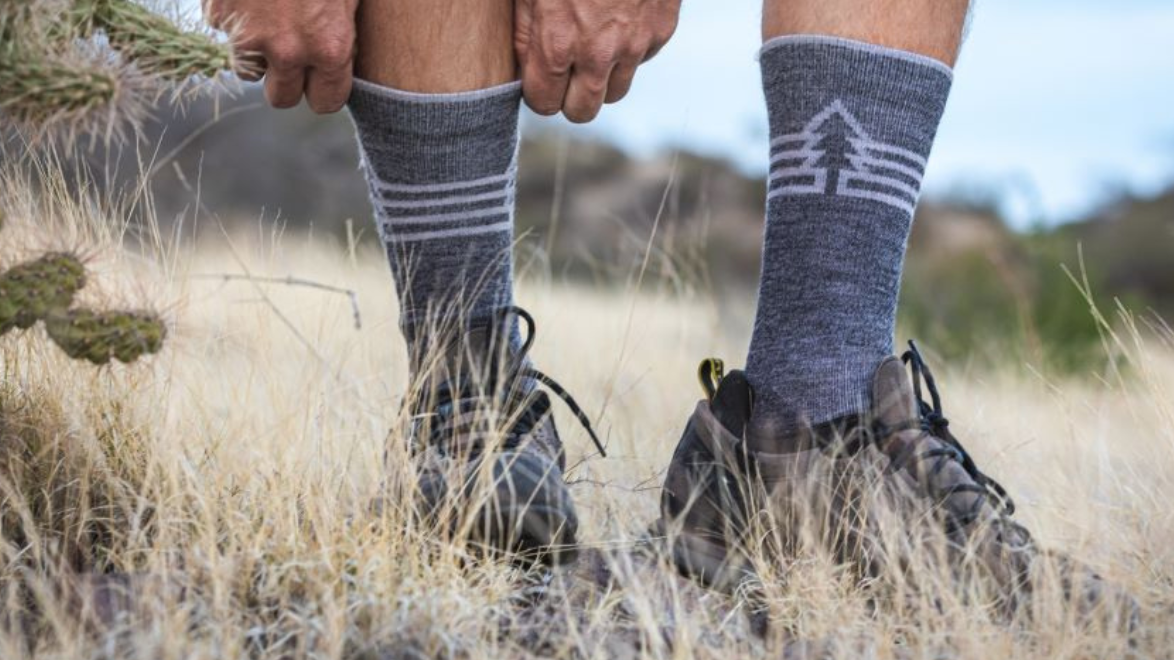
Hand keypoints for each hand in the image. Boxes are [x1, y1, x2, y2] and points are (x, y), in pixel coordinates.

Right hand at [203, 0, 357, 112]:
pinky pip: (224, 31)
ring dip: (255, 53)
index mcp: (329, 47)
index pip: (325, 102)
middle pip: (282, 98)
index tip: (320, 79)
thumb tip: (343, 55)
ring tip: (268, 20)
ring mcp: (248, 35)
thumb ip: (343, 31)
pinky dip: (233, 19)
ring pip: (247, 70)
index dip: (323, 90)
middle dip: (286, 81)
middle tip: (290, 53)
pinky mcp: (218, 14)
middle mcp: (287, 50)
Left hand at [515, 0, 680, 122]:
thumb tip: (524, 65)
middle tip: (563, 75)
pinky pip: (642, 59)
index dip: (539, 94)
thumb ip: (524, 32)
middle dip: (569, 99)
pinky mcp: (660, 30)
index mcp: (556, 43)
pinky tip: (618, 19)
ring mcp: (634, 44)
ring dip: (601, 78)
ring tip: (592, 47)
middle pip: (582, 112)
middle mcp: (597, 54)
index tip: (539, 80)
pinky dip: (630, 50)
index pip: (545, 105)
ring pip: (615, 92)